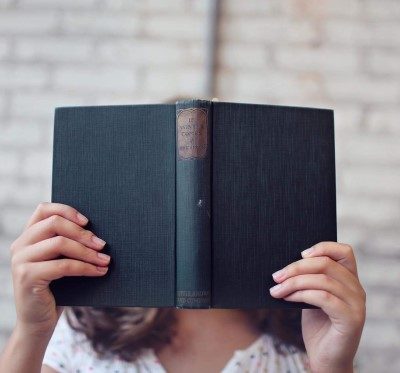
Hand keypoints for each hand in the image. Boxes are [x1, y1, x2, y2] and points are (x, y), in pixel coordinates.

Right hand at [9, 202, 109, 336]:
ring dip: (87, 251)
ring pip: (60, 243)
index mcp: (28, 236)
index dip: (67, 210)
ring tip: (105, 259)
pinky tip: (100, 271)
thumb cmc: (57, 288)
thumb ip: (69, 243)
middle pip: (54, 223)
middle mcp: (20, 245)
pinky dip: (85, 267)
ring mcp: (20, 260)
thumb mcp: (61, 260)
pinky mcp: (27, 277)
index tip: (88, 221)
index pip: (44, 209)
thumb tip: (99, 231)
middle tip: (103, 244)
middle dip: (83, 233)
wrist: (38, 322)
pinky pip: (63, 265)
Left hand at [269, 242, 365, 372]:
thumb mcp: (312, 296)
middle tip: (276, 275)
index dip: (323, 247)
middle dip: (296, 267)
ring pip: (323, 280)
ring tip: (276, 289)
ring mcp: (356, 304)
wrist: (325, 358)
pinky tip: (287, 298)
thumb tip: (285, 264)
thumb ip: (309, 279)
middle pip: (326, 264)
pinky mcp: (351, 319)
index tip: (300, 254)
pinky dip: (301, 294)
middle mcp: (357, 289)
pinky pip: (323, 297)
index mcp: (350, 280)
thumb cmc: (317, 326)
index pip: (344, 252)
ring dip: (294, 282)